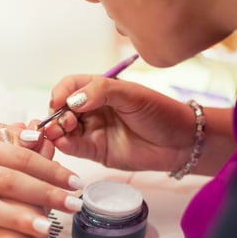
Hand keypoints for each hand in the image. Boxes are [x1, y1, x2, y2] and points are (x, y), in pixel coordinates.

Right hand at [45, 74, 196, 171]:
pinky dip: (65, 145)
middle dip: (58, 114)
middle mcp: (92, 110)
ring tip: (60, 131)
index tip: (58, 101)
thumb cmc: (159, 112)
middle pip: (63, 109)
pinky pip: (74, 147)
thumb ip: (101, 92)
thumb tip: (72, 100)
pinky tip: (63, 142)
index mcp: (99, 90)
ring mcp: (92, 130)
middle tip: (65, 120)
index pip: (70, 86)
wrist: (179, 142)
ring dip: (57, 130)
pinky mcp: (95, 151)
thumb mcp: (131, 94)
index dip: (60, 92)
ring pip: (65, 129)